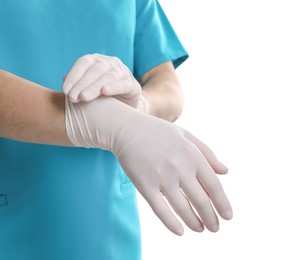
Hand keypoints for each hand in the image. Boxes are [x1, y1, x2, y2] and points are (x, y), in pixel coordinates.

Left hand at [63, 54, 140, 107]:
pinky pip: (123, 84)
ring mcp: (123, 73)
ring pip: (108, 76)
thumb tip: (65, 82)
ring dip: (94, 87)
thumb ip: (77, 84)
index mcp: (97, 61)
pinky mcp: (132, 85)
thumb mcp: (88, 88)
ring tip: (84, 98)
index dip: (73, 75)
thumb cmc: (102, 97)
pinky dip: (114, 87)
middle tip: (73, 98)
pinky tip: (105, 91)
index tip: (65, 91)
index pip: (84, 62)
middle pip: (95, 69)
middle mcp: (110, 63)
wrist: (125, 106)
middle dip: (82, 83)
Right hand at [65, 97, 232, 234]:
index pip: (214, 186)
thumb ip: (207, 154)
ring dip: (195, 223)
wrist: (128, 129)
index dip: (223, 204)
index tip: (228, 216)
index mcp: (192, 154)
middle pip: (201, 201)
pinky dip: (171, 224)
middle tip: (215, 228)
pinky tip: (180, 232)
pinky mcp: (145, 185)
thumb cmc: (159, 132)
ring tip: (200, 229)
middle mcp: (180, 167)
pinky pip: (160, 210)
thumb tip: (225, 172)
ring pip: (183, 209)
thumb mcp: (187, 136)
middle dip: (211, 219)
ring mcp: (162, 177)